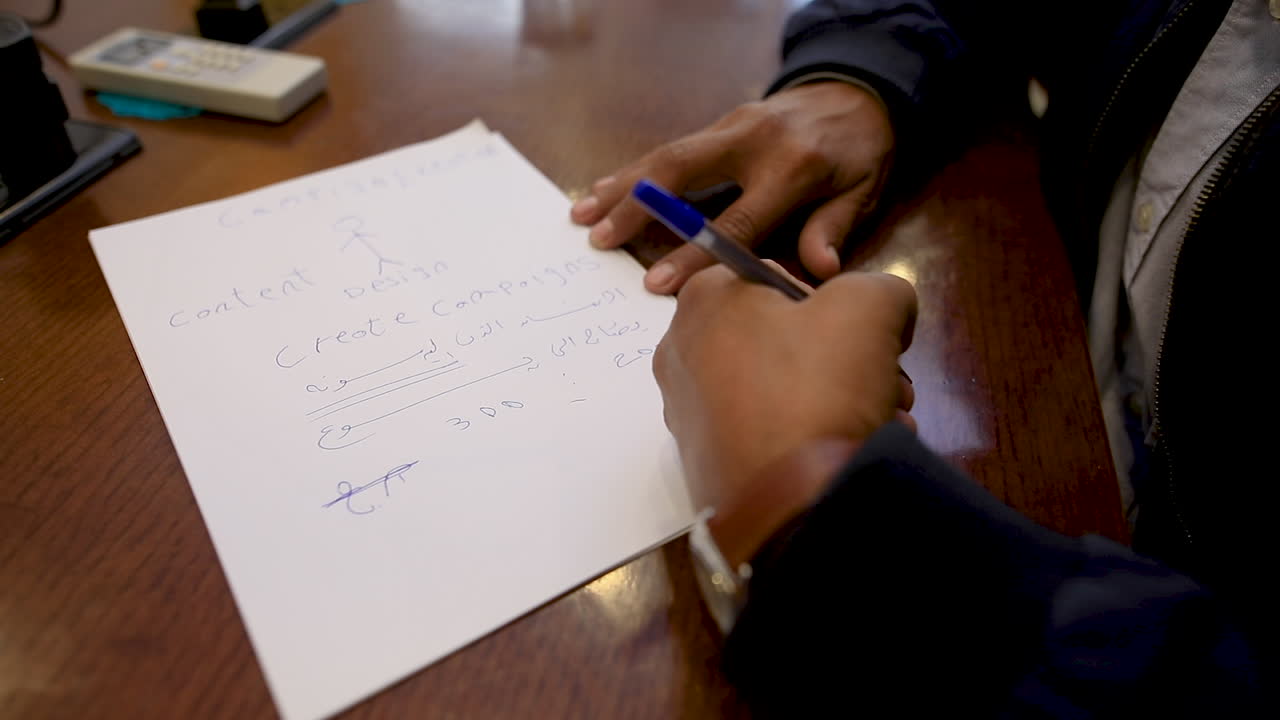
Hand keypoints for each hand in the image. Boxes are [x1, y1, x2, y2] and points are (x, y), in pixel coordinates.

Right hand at [570, 81, 894, 293]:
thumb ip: (834, 229)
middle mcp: (752, 143)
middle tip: (599, 238)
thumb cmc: (860, 152)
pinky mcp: (720, 123)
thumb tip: (817, 272)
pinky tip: (604, 187)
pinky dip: (634, 170)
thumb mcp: (862, 192)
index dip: (695, 254)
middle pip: (683, 174)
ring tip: (582, 215)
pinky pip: (671, 148)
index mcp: (792, 169)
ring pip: (667, 156)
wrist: (858, 90)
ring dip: (621, 186)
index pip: (735, 219)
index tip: (657, 283)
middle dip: (637, 207)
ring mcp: (731, 127)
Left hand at [654, 267, 915, 562]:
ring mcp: (690, 412)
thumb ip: (880, 287)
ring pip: (781, 386)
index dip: (825, 298)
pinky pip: (767, 431)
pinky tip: (852, 451)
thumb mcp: (870, 308)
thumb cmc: (817, 388)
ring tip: (881, 419)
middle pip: (780, 337)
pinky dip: (810, 435)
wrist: (790, 507)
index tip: (856, 330)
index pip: (773, 275)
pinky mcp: (708, 462)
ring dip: (839, 397)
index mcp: (704, 301)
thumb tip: (884, 311)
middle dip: (844, 356)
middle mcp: (682, 352)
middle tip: (884, 379)